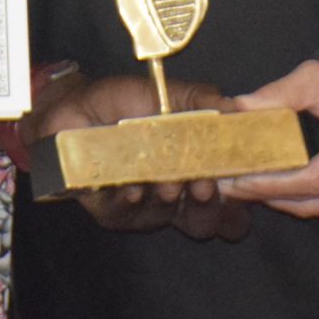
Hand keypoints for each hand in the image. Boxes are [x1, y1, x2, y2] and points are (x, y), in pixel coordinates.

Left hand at [39, 72, 249, 240]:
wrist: (77, 104)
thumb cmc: (126, 102)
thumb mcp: (170, 95)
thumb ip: (204, 104)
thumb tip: (235, 110)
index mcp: (197, 174)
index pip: (231, 207)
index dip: (240, 205)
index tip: (240, 186)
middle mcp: (175, 198)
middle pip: (204, 223)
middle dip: (208, 206)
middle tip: (204, 185)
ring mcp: (143, 208)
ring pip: (165, 216)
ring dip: (168, 197)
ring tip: (167, 179)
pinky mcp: (111, 212)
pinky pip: (126, 213)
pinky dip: (132, 199)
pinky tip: (132, 184)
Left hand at [220, 58, 318, 218]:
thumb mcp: (318, 80)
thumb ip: (281, 93)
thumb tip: (239, 107)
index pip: (313, 179)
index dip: (274, 183)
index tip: (240, 178)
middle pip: (309, 198)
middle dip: (265, 193)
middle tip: (226, 184)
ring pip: (313, 206)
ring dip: (274, 199)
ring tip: (238, 188)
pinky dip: (290, 198)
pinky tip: (263, 189)